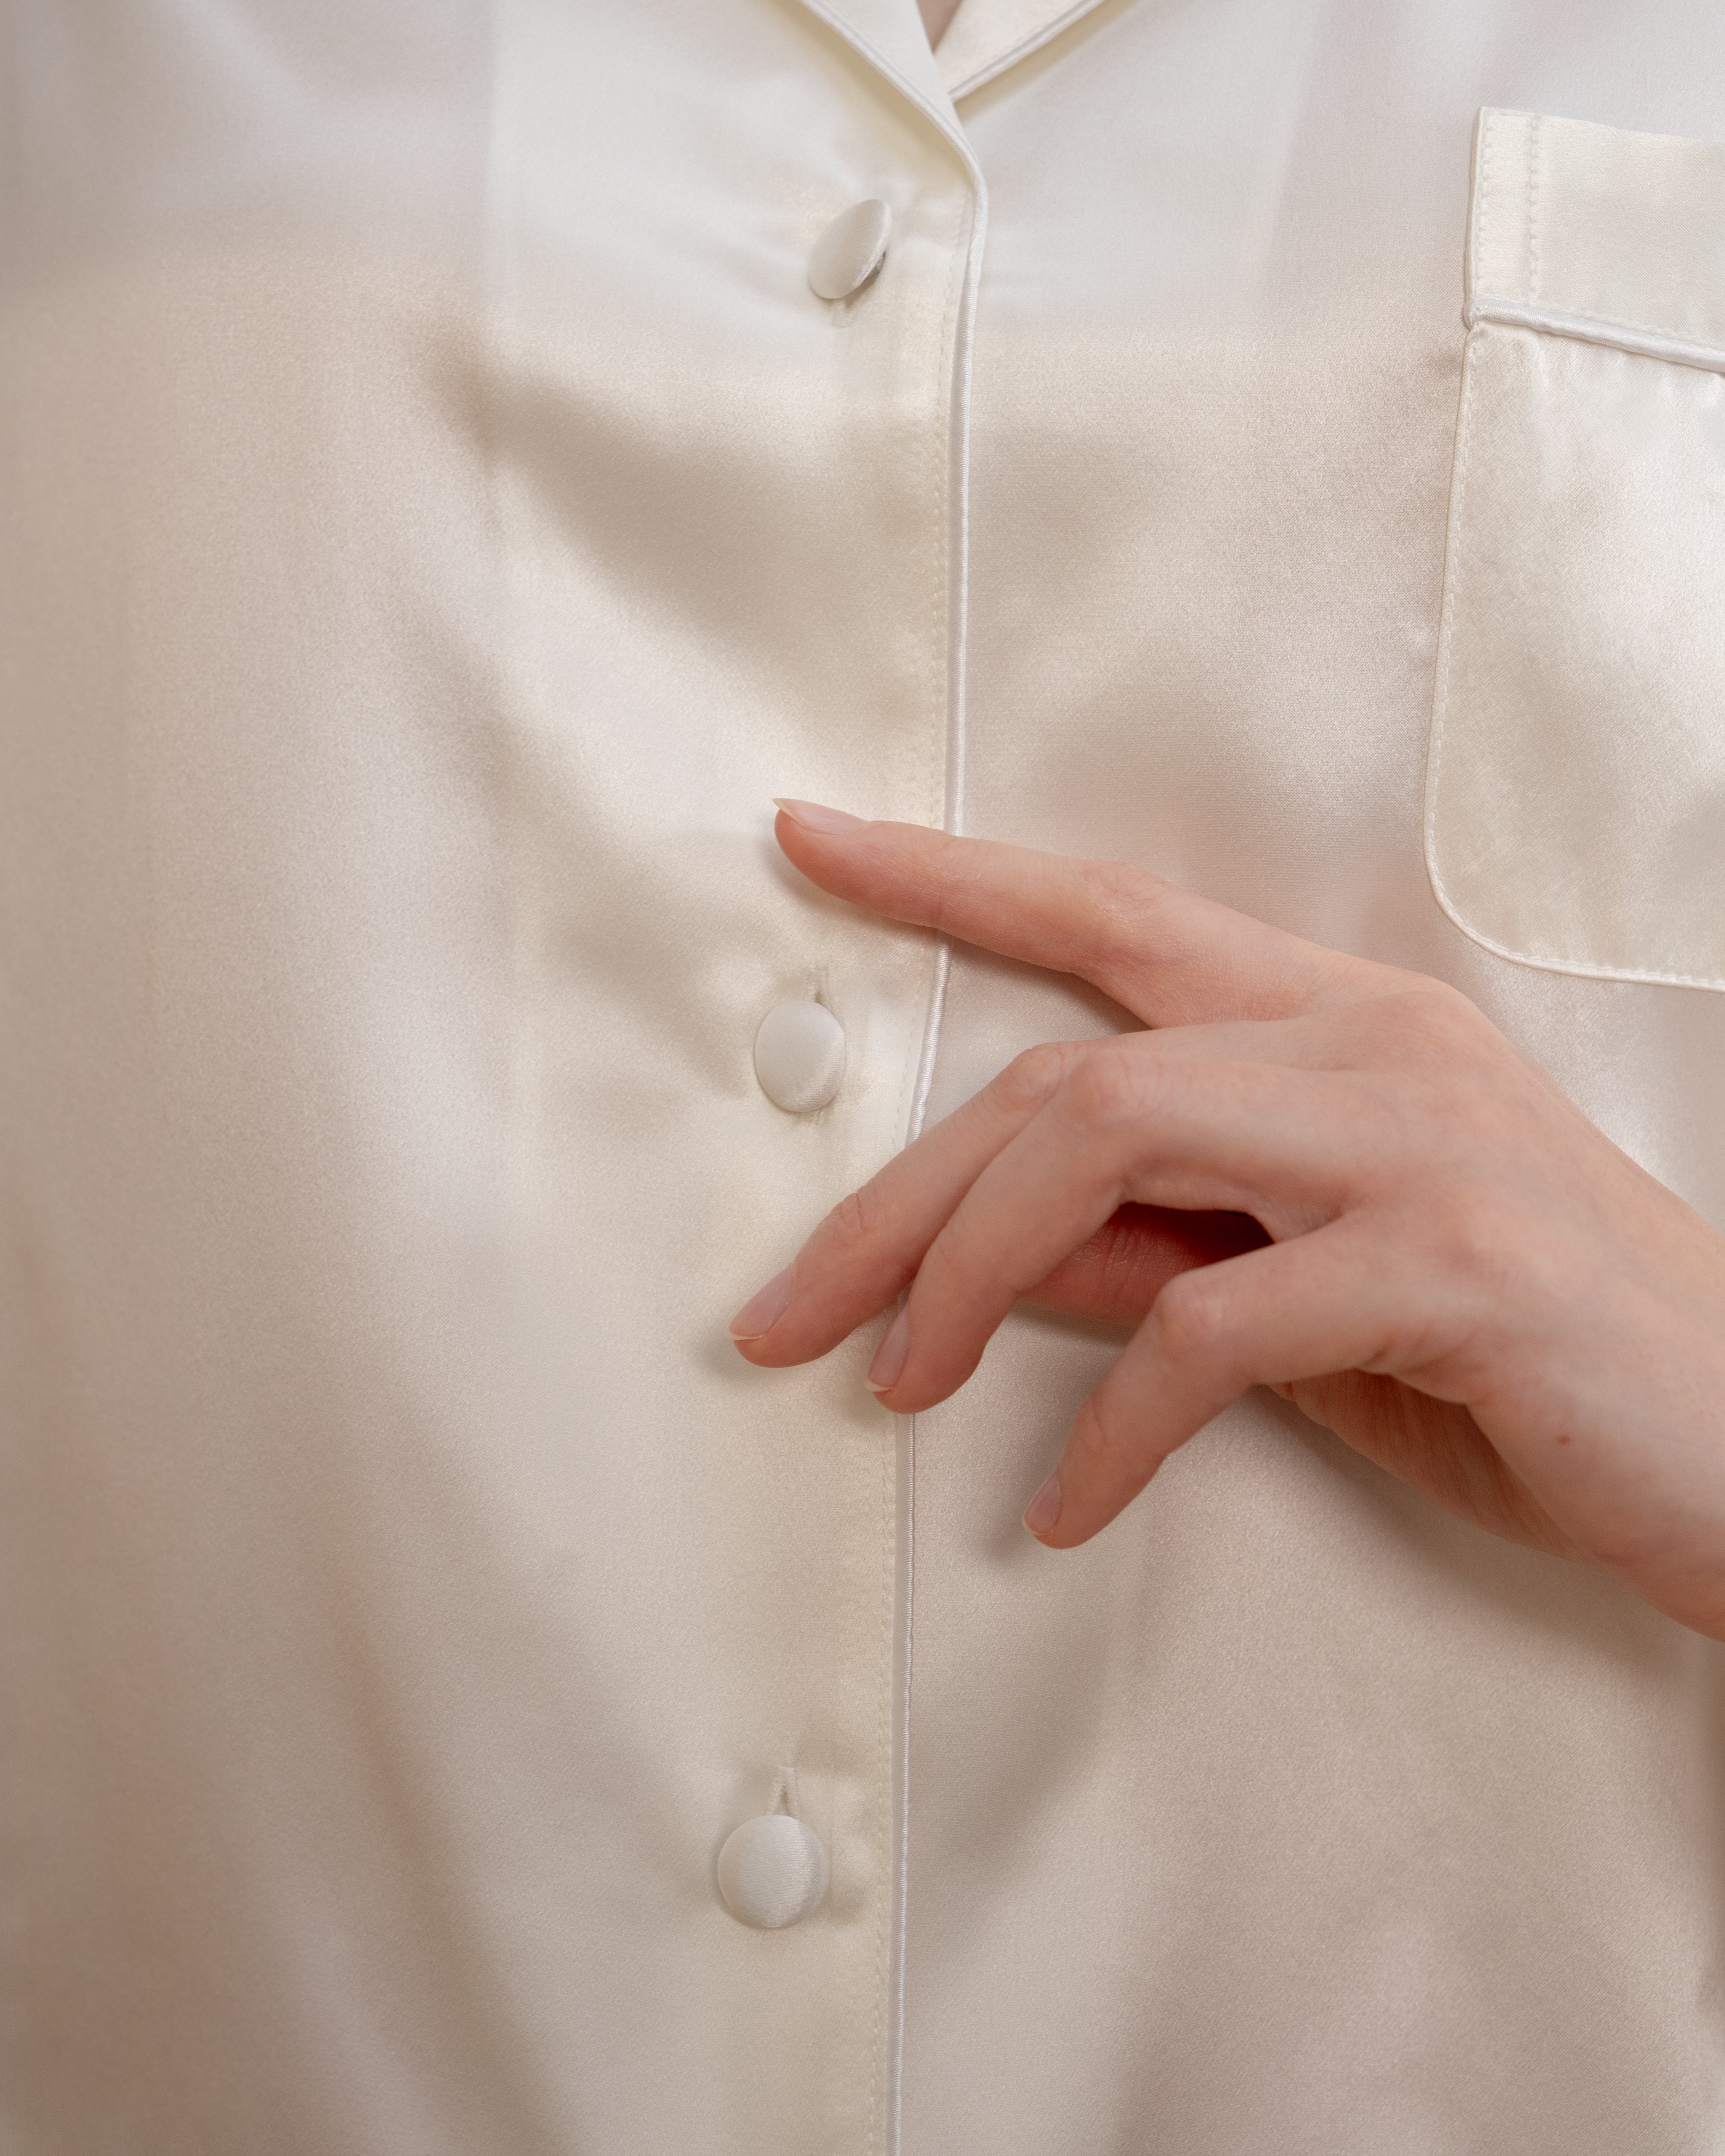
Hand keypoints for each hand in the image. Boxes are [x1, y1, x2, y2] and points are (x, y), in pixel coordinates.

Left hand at [728, 803, 1724, 1639]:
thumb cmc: (1522, 1366)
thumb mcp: (1306, 1303)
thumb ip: (1156, 1252)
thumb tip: (985, 1254)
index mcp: (1342, 1025)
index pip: (1113, 913)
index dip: (952, 876)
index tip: (815, 839)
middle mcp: (1373, 1047)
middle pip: (1064, 1072)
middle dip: (897, 1200)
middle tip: (788, 1313)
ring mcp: (1421, 1142)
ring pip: (1111, 1138)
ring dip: (966, 1276)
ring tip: (899, 1387)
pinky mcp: (1456, 1263)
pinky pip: (1214, 1327)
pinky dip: (1111, 1427)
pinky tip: (1069, 1505)